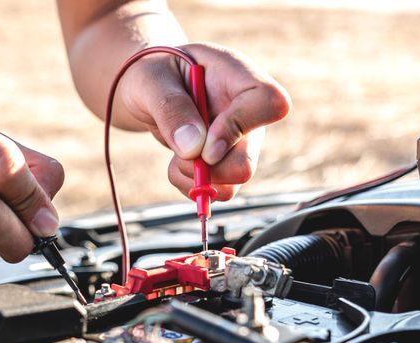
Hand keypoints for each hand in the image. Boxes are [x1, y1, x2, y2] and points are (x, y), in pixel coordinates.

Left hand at [118, 43, 290, 199]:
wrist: (151, 92)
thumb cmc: (154, 76)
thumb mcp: (151, 81)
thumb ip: (171, 108)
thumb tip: (194, 150)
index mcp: (238, 77)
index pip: (269, 102)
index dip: (238, 128)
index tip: (204, 143)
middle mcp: (248, 112)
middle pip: (248, 160)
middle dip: (208, 168)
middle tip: (180, 154)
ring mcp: (242, 139)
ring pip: (235, 179)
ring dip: (198, 178)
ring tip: (176, 154)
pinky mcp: (229, 161)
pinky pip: (220, 190)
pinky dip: (191, 185)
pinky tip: (178, 163)